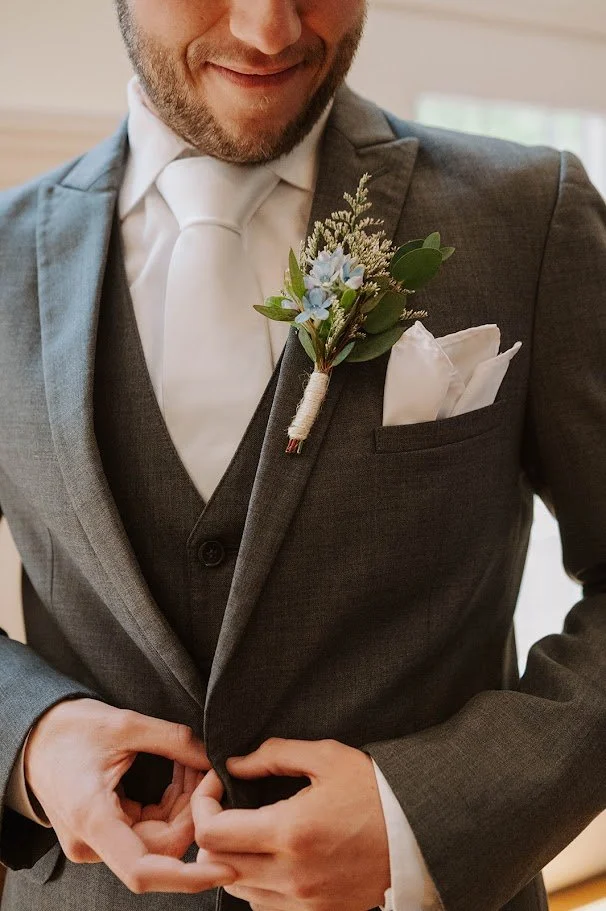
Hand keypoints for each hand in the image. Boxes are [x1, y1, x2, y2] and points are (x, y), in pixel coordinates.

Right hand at [24, 698, 236, 893]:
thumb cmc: (70, 728)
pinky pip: (147, 829)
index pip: (144, 871)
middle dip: (194, 813)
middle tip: (209, 771)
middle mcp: (92, 842)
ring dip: (184, 806)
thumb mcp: (125, 724)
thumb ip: (174, 741)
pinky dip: (170, 804)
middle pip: (161, 849)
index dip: (189, 876)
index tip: (225, 866)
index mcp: (92, 818)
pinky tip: (179, 773)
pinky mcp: (103, 834)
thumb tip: (213, 757)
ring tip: (192, 763)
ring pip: (158, 839)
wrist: (35, 734)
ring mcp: (97, 841)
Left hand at [192, 738, 390, 910]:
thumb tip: (233, 765)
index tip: (216, 786)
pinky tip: (273, 855)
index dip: (202, 806)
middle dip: (211, 832)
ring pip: (236, 888)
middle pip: (216, 866)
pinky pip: (263, 904)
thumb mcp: (326, 757)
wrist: (420, 833)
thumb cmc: (374, 789)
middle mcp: (291, 875)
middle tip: (226, 805)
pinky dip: (256, 881)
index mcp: (290, 831)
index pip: (212, 834)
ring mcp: (304, 901)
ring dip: (231, 858)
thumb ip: (273, 756)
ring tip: (248, 829)